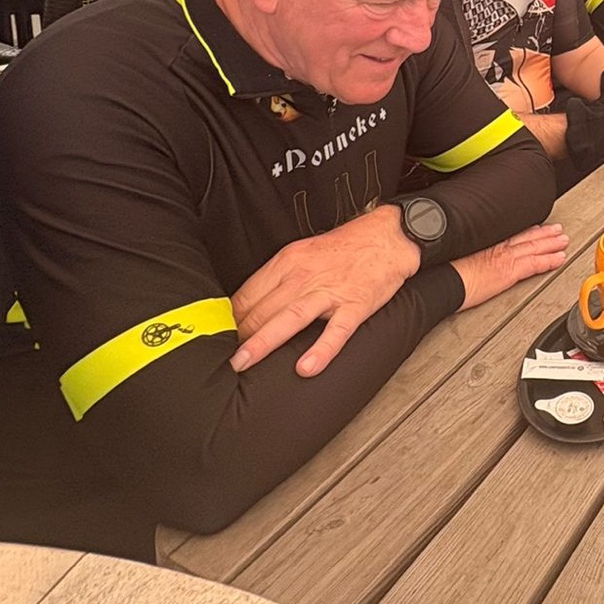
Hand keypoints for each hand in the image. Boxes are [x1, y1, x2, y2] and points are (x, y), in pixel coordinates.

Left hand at [230, 205, 418, 375]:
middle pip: (263, 308)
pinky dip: (321, 349)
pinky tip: (306, 367)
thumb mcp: (302, 253)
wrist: (387, 236)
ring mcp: (330, 292)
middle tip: (221, 360)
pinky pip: (336, 331)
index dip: (230, 318)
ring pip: (290, 318)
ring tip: (243, 362)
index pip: (248, 294)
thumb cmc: (344, 248)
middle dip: (238, 335)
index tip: (217, 338)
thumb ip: (277, 279)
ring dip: (263, 342)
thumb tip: (248, 307)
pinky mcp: (355, 305)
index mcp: (287, 262)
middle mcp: (304, 276)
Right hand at [453, 223, 569, 308]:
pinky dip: (548, 261)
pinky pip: (533, 265)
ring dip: (550, 244)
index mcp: (485, 243)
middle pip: (526, 238)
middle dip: (544, 234)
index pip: (511, 234)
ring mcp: (505, 259)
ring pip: (534, 248)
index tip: (536, 226)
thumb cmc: (443, 270)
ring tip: (563, 241)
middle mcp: (498, 248)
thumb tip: (465, 258)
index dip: (526, 230)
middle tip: (557, 230)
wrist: (442, 278)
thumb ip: (467, 254)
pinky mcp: (508, 272)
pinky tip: (558, 260)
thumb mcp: (455, 255)